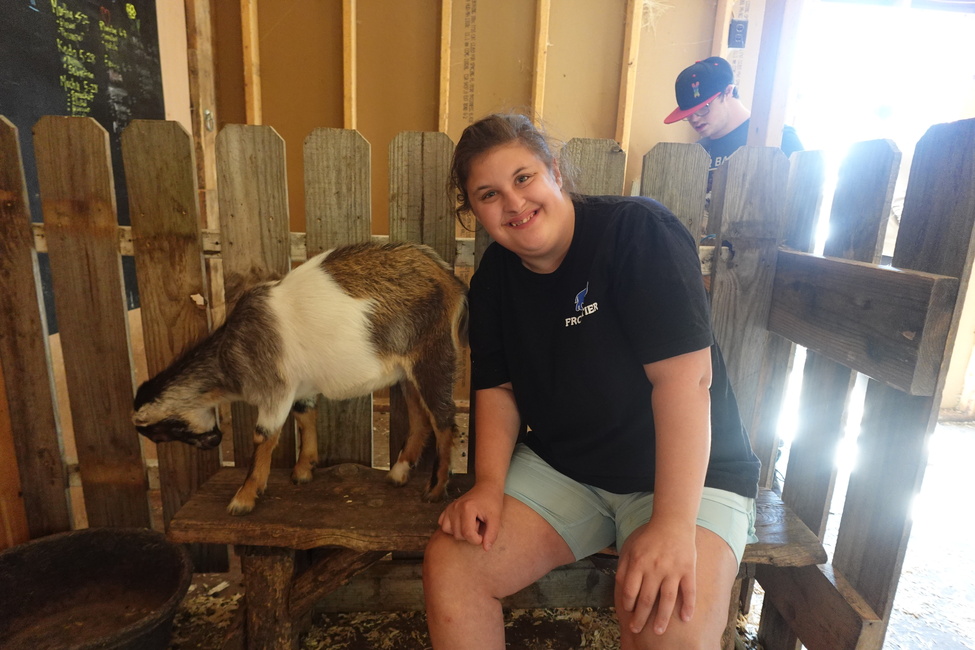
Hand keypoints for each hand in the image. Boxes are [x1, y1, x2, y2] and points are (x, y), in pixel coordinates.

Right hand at [437, 482, 503, 550]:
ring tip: (470, 523)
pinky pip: (443, 524)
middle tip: (478, 524)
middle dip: (470, 535)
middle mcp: (455, 507)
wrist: (487, 488)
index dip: (476, 540)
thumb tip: (486, 548)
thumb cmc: (492, 502)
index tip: (483, 536)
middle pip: (458, 534)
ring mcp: (450, 508)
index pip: (467, 534)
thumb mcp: (496, 518)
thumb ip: (492, 534)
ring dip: (460, 532)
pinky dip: (451, 527)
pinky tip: (461, 523)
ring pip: (448, 531)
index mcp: (467, 508)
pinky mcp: (447, 509)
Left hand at [615, 517, 696, 635]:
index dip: (628, 604)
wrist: (672, 522)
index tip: (628, 612)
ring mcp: (673, 570)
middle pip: (647, 599)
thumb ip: (623, 566)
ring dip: (662, 618)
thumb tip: (619, 587)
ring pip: (667, 599)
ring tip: (658, 631)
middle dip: (640, 617)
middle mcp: (655, 568)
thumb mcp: (631, 548)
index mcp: (638, 563)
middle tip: (635, 629)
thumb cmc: (650, 537)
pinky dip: (688, 605)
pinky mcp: (688, 569)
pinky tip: (686, 618)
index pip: (630, 590)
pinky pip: (689, 591)